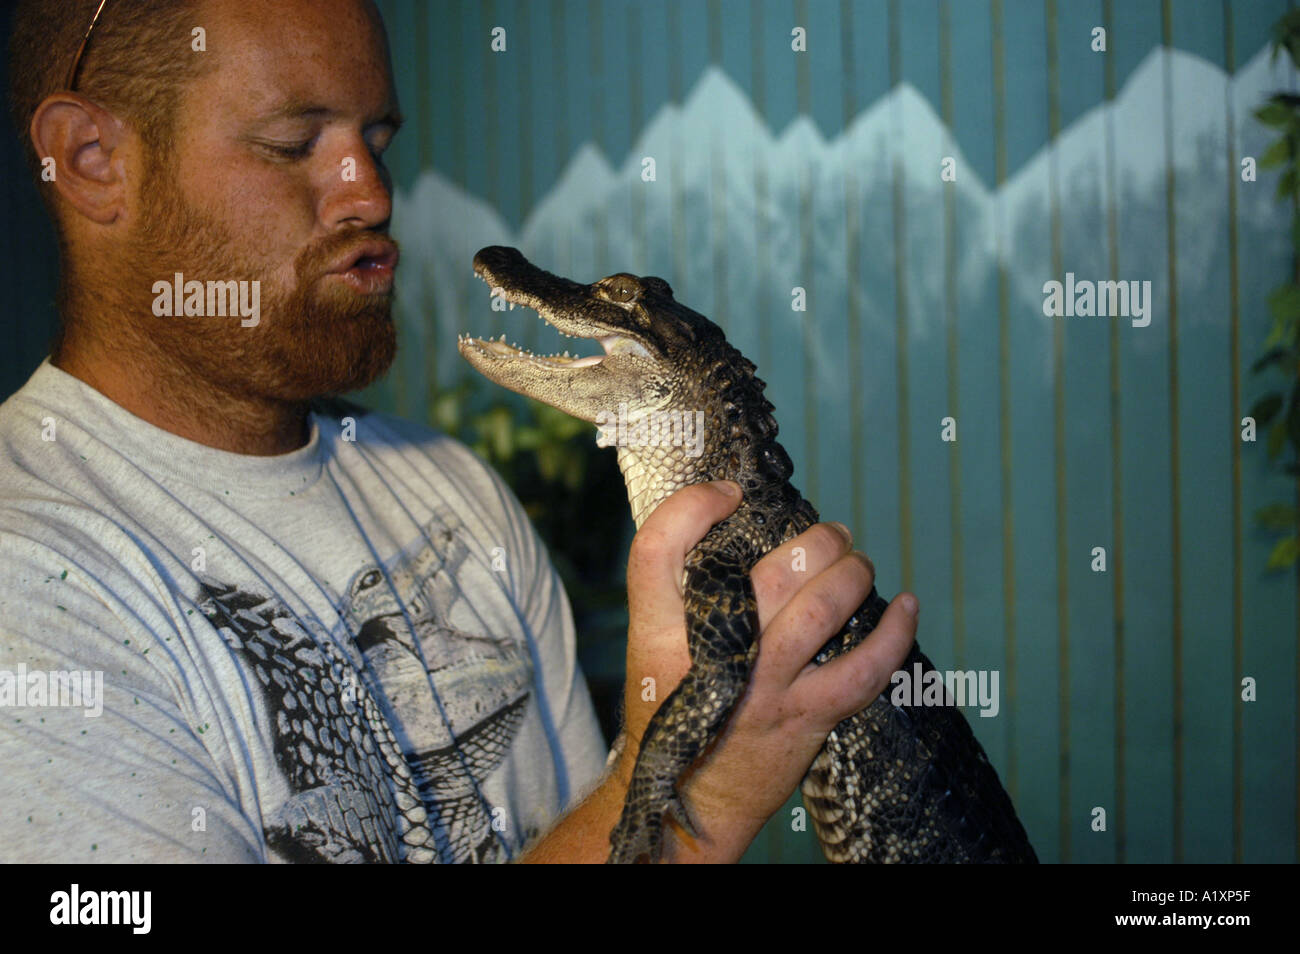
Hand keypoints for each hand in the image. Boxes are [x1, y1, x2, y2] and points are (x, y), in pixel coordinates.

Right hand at [615, 480, 918, 860]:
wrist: (690, 799)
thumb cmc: (674, 708)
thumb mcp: (653, 644)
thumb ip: (677, 588)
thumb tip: (725, 513)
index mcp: (659, 630)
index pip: (658, 546)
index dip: (693, 505)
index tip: (727, 494)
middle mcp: (712, 653)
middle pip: (771, 570)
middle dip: (816, 541)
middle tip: (831, 535)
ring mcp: (763, 686)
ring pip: (823, 607)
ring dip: (853, 572)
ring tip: (858, 561)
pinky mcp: (804, 717)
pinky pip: (864, 670)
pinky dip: (895, 634)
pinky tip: (907, 606)